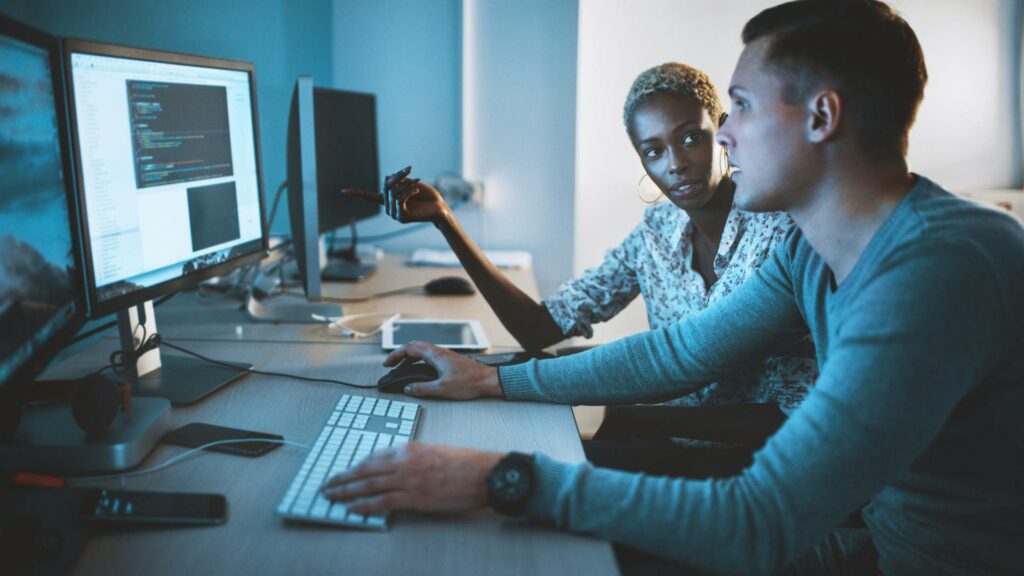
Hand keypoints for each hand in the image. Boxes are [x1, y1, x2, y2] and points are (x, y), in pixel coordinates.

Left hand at [320, 442, 503, 513]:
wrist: (482, 473)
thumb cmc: (464, 463)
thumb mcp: (434, 451)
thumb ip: (413, 458)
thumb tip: (397, 469)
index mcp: (409, 448)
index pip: (374, 456)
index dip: (356, 466)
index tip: (345, 472)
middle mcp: (404, 462)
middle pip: (365, 470)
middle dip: (343, 478)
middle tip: (328, 484)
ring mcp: (408, 480)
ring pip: (368, 485)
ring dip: (346, 491)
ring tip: (332, 496)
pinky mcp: (414, 498)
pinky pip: (382, 502)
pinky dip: (364, 505)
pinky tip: (352, 508)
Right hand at [342, 166, 448, 224]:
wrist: (440, 207)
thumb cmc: (427, 196)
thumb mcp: (410, 183)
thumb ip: (398, 181)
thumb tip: (387, 176)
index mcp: (389, 201)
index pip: (369, 197)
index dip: (356, 193)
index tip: (342, 191)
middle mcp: (389, 209)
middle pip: (385, 187)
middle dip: (397, 176)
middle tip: (410, 168)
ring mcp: (394, 215)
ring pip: (393, 193)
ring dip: (405, 184)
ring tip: (417, 180)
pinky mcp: (402, 217)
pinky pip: (399, 199)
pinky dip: (408, 191)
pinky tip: (416, 189)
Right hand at [385, 341, 502, 398]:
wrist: (488, 381)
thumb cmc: (470, 383)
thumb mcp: (442, 389)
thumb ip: (422, 389)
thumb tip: (408, 388)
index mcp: (435, 355)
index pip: (409, 349)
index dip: (395, 356)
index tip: (387, 364)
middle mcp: (439, 352)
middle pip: (414, 347)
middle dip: (400, 355)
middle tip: (391, 365)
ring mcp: (444, 355)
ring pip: (421, 351)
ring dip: (409, 357)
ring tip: (402, 369)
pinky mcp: (449, 360)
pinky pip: (428, 356)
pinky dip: (419, 361)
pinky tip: (419, 371)